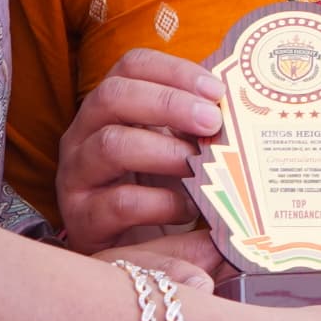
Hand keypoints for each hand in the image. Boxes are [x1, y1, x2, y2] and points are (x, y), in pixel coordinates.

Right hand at [50, 48, 221, 250]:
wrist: (125, 253)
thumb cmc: (154, 189)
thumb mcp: (172, 149)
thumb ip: (195, 126)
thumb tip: (243, 108)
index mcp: (108, 108)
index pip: (131, 67)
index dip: (173, 70)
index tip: (215, 90)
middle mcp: (84, 134)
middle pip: (114, 96)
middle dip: (168, 103)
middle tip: (210, 121)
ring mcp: (77, 175)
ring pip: (111, 145)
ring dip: (164, 151)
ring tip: (199, 164)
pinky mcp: (83, 218)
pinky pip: (119, 202)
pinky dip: (161, 203)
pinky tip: (189, 208)